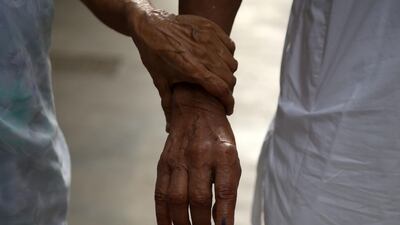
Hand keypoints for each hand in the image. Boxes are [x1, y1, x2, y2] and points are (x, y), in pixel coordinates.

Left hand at [128, 8, 237, 120]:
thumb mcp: (160, 81)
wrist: (149, 24)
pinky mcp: (211, 28)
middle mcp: (205, 54)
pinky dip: (227, 54)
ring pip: (231, 62)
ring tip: (218, 76)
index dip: (228, 102)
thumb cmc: (153, 54)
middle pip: (229, 77)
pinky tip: (218, 59)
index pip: (221, 89)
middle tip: (219, 94)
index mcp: (193, 69)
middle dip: (227, 90)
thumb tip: (170, 129)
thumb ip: (169, 105)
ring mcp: (209, 39)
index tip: (228, 110)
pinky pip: (230, 46)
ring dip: (228, 72)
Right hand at [155, 84, 240, 224]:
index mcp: (223, 154)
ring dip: (182, 223)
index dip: (224, 217)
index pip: (225, 191)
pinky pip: (161, 193)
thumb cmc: (218, 139)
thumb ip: (227, 188)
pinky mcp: (163, 164)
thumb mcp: (231, 158)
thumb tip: (220, 221)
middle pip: (198, 198)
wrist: (195, 109)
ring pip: (177, 199)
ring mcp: (178, 159)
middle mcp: (199, 156)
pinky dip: (163, 214)